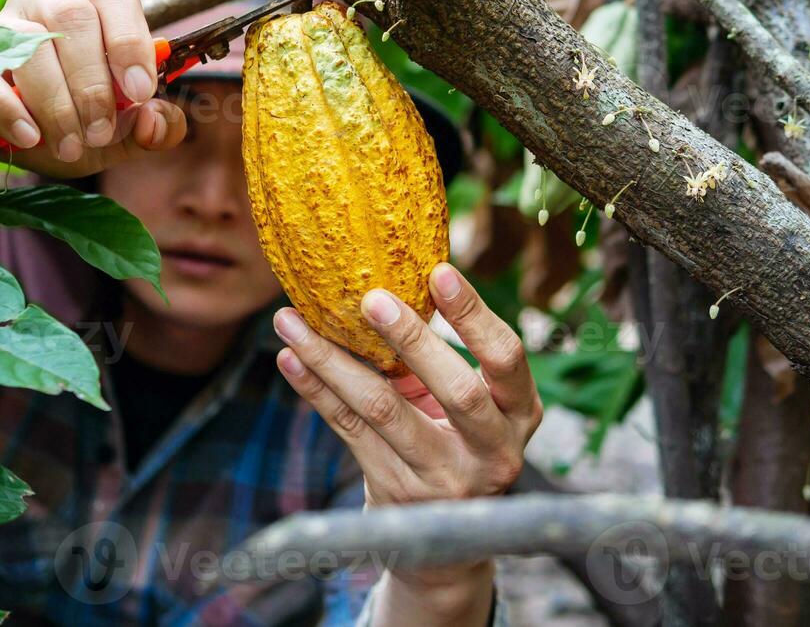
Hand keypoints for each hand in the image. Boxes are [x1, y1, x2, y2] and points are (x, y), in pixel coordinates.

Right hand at [0, 0, 187, 180]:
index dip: (131, 40)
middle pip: (75, 16)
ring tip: (69, 146)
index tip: (140, 92)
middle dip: (94, 83)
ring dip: (57, 102)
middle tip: (99, 133)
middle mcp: (42, 3)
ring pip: (32, 42)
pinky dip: (11, 109)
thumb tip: (157, 119)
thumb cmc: (56, 127)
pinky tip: (29, 137)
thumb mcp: (113, 139)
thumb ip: (149, 131)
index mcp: (88, 10)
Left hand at [272, 263, 541, 623]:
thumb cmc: (458, 441)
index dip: (475, 316)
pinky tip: (290, 358)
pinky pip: (347, 429)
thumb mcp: (474, 406)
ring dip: (332, 360)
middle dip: (413, 340)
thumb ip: (446, 358)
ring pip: (382, 410)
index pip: (507, 359)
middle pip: (456, 390)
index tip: (440, 271)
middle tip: (370, 298)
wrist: (443, 538)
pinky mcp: (393, 489)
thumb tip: (394, 277)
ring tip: (293, 321)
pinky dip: (315, 389)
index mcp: (519, 413)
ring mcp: (441, 476)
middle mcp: (491, 450)